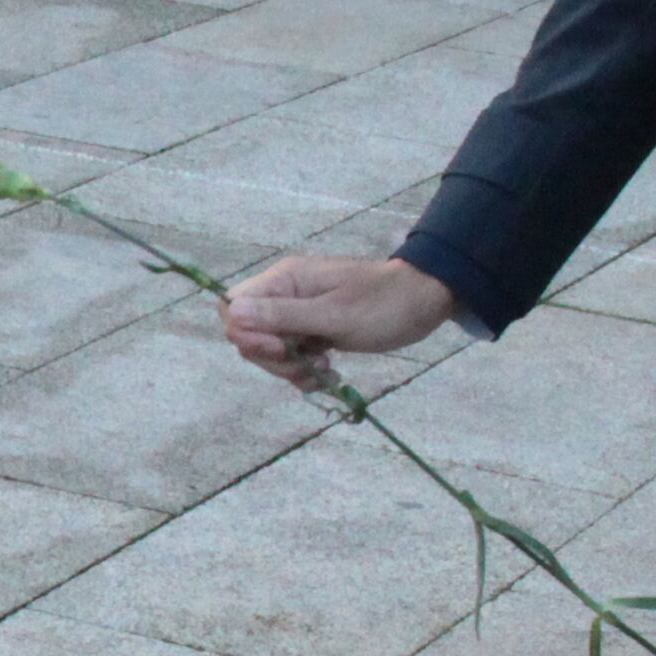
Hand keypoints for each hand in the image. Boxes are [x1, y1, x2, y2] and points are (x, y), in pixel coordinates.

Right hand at [218, 252, 454, 391]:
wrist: (423, 302)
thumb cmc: (384, 304)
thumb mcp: (334, 314)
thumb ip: (282, 316)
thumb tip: (231, 313)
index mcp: (284, 281)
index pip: (232, 307)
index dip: (246, 334)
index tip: (280, 348)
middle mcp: (284, 294)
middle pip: (247, 334)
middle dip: (272, 358)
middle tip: (306, 363)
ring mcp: (297, 313)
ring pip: (268, 351)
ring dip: (290, 369)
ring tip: (324, 370)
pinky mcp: (311, 331)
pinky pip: (290, 357)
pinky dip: (304, 372)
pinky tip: (328, 374)